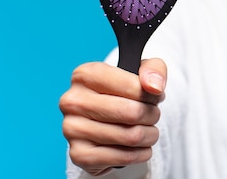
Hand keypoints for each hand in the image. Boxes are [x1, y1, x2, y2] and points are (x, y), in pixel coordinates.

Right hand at [59, 59, 166, 175]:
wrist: (107, 121)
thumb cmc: (125, 92)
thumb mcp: (142, 72)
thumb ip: (154, 69)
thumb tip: (154, 87)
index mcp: (85, 75)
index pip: (133, 86)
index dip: (152, 94)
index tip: (154, 97)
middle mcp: (73, 101)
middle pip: (133, 113)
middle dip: (152, 116)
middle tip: (153, 115)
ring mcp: (72, 129)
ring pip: (131, 136)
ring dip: (149, 135)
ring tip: (148, 130)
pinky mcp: (79, 154)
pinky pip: (123, 158)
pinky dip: (141, 153)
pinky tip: (139, 146)